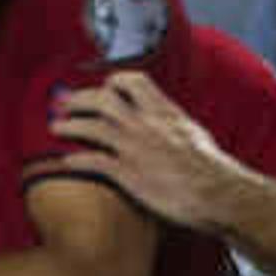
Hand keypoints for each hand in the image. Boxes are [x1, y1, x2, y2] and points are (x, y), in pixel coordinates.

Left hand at [53, 71, 249, 232]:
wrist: (220, 194)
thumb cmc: (211, 170)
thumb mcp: (193, 135)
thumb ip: (172, 125)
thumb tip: (166, 123)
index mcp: (166, 112)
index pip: (134, 81)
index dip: (112, 82)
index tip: (102, 89)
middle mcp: (148, 124)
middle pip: (103, 99)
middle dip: (79, 99)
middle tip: (64, 104)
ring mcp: (136, 148)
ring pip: (91, 126)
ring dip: (68, 126)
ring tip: (55, 127)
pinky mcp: (129, 173)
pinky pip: (93, 161)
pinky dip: (75, 160)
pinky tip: (65, 162)